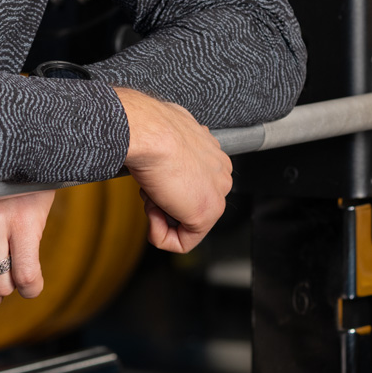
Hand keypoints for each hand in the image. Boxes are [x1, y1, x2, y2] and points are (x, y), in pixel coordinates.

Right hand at [114, 87, 231, 252]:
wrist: (151, 133)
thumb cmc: (151, 130)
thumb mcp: (164, 134)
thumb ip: (172, 148)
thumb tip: (162, 152)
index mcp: (213, 153)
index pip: (194, 182)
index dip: (166, 184)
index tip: (154, 175)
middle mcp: (221, 172)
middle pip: (190, 203)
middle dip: (164, 201)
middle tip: (151, 186)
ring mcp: (217, 193)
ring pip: (186, 223)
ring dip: (160, 214)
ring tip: (152, 192)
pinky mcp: (206, 215)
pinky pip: (182, 243)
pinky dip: (160, 235)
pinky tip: (153, 212)